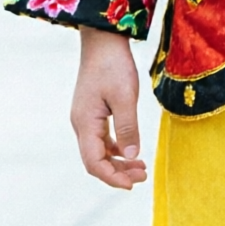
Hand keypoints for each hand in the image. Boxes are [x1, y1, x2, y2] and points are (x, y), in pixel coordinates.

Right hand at [72, 29, 145, 188]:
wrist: (102, 41)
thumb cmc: (113, 66)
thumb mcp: (125, 97)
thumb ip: (128, 128)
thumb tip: (133, 155)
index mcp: (85, 123)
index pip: (94, 162)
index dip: (112, 178)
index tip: (133, 184)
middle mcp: (81, 124)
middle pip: (95, 160)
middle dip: (118, 173)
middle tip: (143, 176)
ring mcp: (85, 119)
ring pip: (99, 151)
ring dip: (118, 162)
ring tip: (141, 167)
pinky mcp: (92, 113)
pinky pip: (102, 139)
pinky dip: (117, 149)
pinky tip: (132, 151)